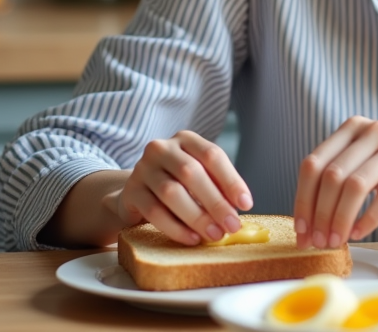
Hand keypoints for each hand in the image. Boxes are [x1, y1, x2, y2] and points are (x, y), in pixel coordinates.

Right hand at [107, 130, 252, 245]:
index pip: (212, 155)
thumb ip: (217, 187)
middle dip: (215, 202)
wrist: (137, 193)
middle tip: (232, 225)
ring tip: (214, 235)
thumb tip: (239, 209)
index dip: (231, 180)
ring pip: (171, 192)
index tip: (246, 204)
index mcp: (186, 139)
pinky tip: (192, 238)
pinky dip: (176, 227)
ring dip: (197, 217)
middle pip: (191, 172)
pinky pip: (154, 211)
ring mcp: (143, 168)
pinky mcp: (131, 191)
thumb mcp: (199, 178)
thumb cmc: (178, 184)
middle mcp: (162, 149)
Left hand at [293, 116, 377, 249]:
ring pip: (356, 185)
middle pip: (332, 176)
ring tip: (337, 240)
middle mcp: (373, 130)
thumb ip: (340, 176)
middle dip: (320, 214)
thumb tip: (307, 217)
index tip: (301, 229)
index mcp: (354, 127)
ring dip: (341, 219)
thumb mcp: (367, 162)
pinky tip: (360, 233)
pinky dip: (369, 219)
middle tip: (317, 241)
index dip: (302, 199)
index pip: (314, 163)